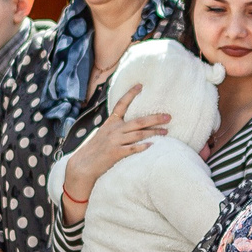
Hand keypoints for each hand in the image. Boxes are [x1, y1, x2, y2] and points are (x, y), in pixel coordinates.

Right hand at [59, 88, 168, 216]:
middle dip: (155, 118)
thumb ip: (114, 129)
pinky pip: (132, 149)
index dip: (130, 94)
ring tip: (166, 132)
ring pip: (139, 134)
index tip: (140, 85)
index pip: (121, 104)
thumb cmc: (93, 150)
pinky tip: (152, 145)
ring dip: (154, 133)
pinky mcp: (116, 153)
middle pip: (138, 121)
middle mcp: (114, 130)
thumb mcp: (102, 134)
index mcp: (110, 123)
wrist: (82, 165)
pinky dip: (142, 146)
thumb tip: (128, 126)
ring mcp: (115, 141)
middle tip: (168, 117)